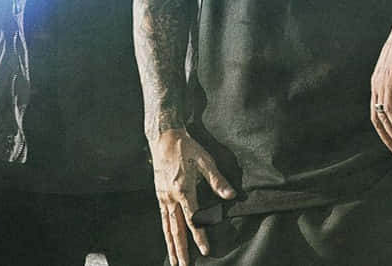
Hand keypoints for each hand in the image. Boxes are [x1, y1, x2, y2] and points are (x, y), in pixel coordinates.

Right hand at [148, 128, 235, 265]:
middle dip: (181, 249)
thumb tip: (232, 195)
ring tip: (176, 262)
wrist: (164, 138)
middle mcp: (171, 197)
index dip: (200, 235)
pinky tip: (169, 241)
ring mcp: (163, 198)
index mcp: (184, 189)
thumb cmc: (187, 147)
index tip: (205, 250)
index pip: (193, 218)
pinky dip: (166, 233)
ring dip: (172, 246)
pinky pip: (163, 219)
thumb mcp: (206, 160)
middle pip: (177, 229)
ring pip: (168, 227)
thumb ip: (218, 180)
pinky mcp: (160, 196)